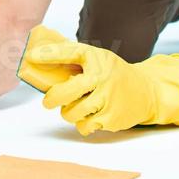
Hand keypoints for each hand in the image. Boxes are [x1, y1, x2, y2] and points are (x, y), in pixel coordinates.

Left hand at [21, 36, 178, 134]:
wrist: (147, 91)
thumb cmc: (114, 74)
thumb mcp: (99, 59)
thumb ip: (74, 58)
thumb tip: (40, 54)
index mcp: (96, 58)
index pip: (69, 52)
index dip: (48, 54)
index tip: (30, 57)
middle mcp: (102, 77)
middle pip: (66, 92)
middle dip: (52, 99)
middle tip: (47, 101)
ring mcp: (107, 99)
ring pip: (72, 112)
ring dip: (67, 112)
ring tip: (73, 108)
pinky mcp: (111, 118)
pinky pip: (84, 126)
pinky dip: (82, 124)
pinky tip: (88, 116)